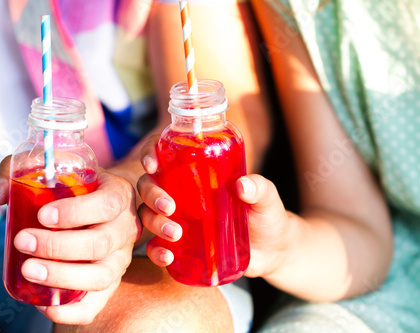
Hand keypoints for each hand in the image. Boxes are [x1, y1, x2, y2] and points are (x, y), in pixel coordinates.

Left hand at [0, 156, 141, 324]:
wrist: (105, 203)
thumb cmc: (77, 184)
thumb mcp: (57, 167)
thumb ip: (24, 171)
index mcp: (118, 195)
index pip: (106, 205)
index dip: (75, 212)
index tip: (42, 214)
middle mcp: (125, 228)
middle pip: (100, 243)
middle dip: (58, 246)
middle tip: (22, 240)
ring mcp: (121, 259)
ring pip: (101, 276)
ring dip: (63, 277)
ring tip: (28, 271)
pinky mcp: (110, 282)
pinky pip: (96, 305)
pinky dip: (71, 311)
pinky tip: (43, 304)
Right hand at [137, 139, 294, 278]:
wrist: (271, 250)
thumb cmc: (266, 215)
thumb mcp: (266, 198)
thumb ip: (259, 188)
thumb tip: (242, 185)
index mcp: (196, 172)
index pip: (164, 155)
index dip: (150, 154)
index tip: (152, 164)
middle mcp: (180, 192)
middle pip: (149, 186)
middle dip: (152, 194)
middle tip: (169, 207)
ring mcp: (177, 219)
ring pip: (148, 214)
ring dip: (154, 222)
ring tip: (175, 234)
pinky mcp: (179, 244)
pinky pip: (156, 246)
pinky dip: (156, 251)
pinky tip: (167, 256)